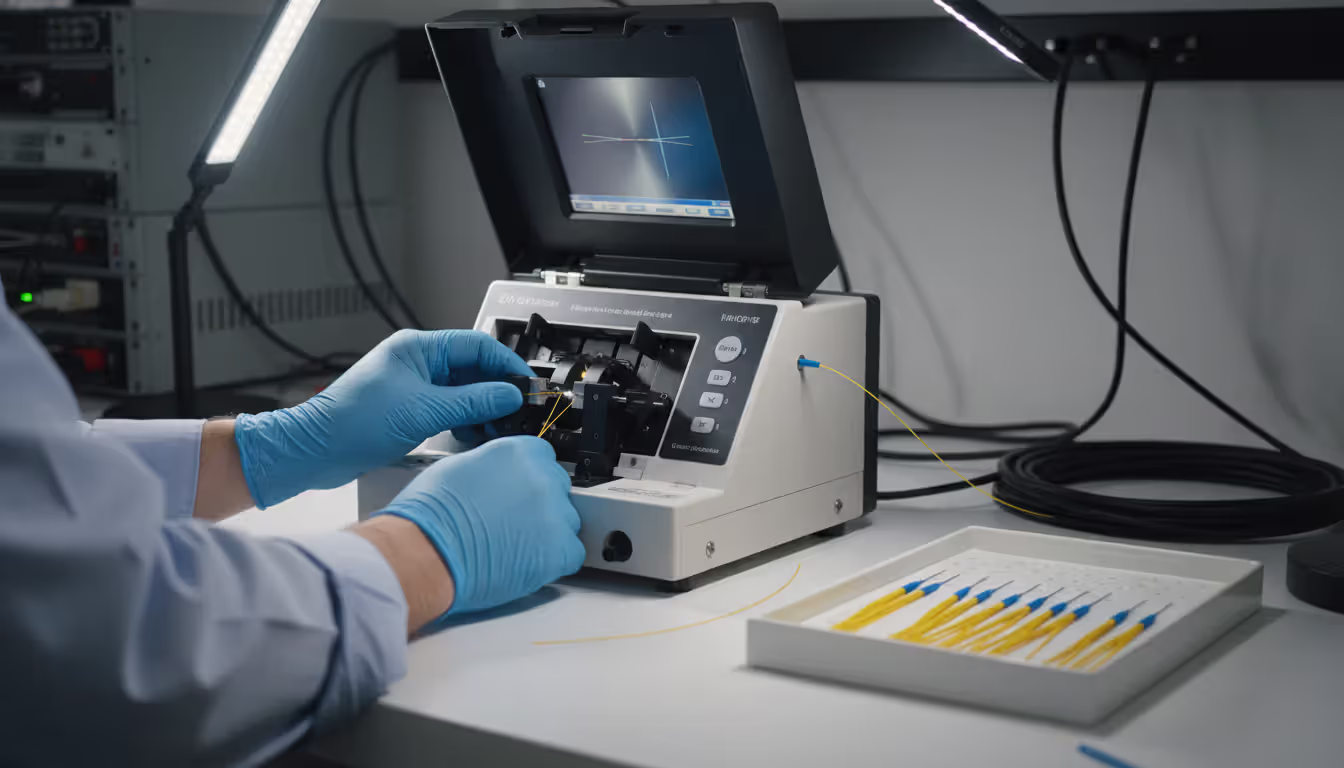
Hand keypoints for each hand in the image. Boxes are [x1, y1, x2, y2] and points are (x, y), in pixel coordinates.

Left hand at [235, 330, 533, 507]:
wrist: (316, 451)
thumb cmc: (353, 422)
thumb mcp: (424, 410)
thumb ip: (472, 402)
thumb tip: (509, 396)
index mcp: (419, 348)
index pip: (478, 345)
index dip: (506, 365)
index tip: (526, 385)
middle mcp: (418, 362)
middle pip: (472, 369)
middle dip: (496, 390)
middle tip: (516, 411)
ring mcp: (413, 386)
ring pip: (462, 391)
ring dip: (480, 409)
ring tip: (495, 427)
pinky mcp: (409, 409)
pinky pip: (448, 409)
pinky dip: (464, 421)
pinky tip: (472, 435)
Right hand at [376, 437, 584, 615]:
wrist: (425, 552)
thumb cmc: (430, 515)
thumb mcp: (460, 466)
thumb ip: (493, 466)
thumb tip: (499, 476)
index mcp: (520, 451)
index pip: (544, 458)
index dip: (528, 479)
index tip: (519, 493)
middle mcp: (542, 478)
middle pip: (557, 489)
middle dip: (539, 505)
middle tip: (512, 522)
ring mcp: (554, 514)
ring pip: (567, 521)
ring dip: (548, 532)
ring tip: (514, 546)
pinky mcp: (558, 550)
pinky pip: (572, 553)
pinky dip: (555, 560)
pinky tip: (527, 562)